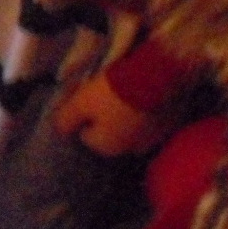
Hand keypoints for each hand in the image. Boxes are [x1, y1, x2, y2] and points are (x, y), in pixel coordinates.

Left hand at [53, 70, 177, 157]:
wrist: (156, 78)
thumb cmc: (112, 92)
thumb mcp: (80, 102)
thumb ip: (66, 120)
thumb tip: (58, 132)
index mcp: (107, 147)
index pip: (87, 134)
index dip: (84, 115)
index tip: (88, 97)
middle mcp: (130, 151)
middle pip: (110, 133)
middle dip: (107, 117)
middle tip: (106, 93)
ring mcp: (153, 140)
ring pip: (131, 128)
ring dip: (128, 115)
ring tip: (126, 92)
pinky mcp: (169, 127)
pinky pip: (151, 121)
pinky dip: (147, 111)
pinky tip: (144, 95)